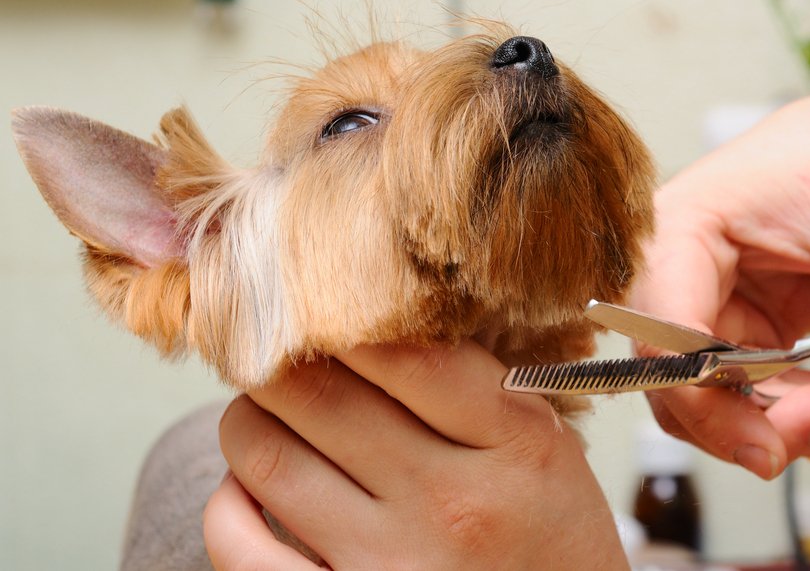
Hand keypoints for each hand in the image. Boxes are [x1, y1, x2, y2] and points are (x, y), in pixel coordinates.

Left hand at [203, 341, 628, 569]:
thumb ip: (475, 380)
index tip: (324, 299)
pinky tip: (250, 483)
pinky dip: (227, 502)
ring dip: (250, 414)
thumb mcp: (545, 442)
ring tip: (266, 404)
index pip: (405, 350)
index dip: (345, 312)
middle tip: (277, 343)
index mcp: (515, 444)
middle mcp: (452, 505)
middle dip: (280, 355)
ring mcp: (390, 567)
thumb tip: (373, 316)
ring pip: (266, 456)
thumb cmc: (550, 536)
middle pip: (320, 394)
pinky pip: (239, 546)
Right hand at [632, 91, 809, 478]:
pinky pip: (766, 400)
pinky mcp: (740, 338)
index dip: (705, 398)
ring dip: (806, 430)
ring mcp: (705, 315)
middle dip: (766, 424)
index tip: (772, 447)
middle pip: (684, 386)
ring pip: (725, 406)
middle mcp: (673, 282)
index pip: (666, 334)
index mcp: (676, 234)